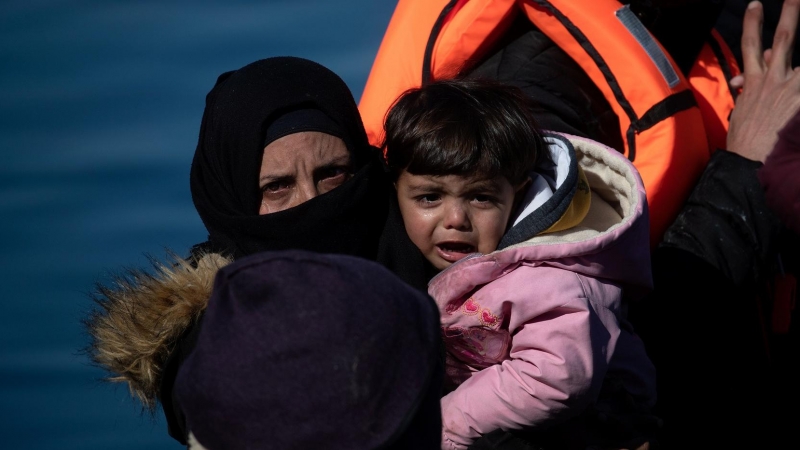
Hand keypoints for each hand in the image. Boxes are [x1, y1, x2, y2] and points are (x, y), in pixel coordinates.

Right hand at [726, 0, 799, 162]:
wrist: (749, 164)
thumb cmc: (744, 143)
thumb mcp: (740, 112)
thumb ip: (746, 90)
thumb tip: (744, 78)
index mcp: (752, 84)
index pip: (753, 49)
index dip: (754, 26)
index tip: (755, 7)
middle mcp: (772, 81)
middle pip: (782, 40)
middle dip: (789, 15)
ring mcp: (790, 89)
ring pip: (794, 54)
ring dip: (795, 34)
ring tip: (799, 9)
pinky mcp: (798, 102)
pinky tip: (799, 89)